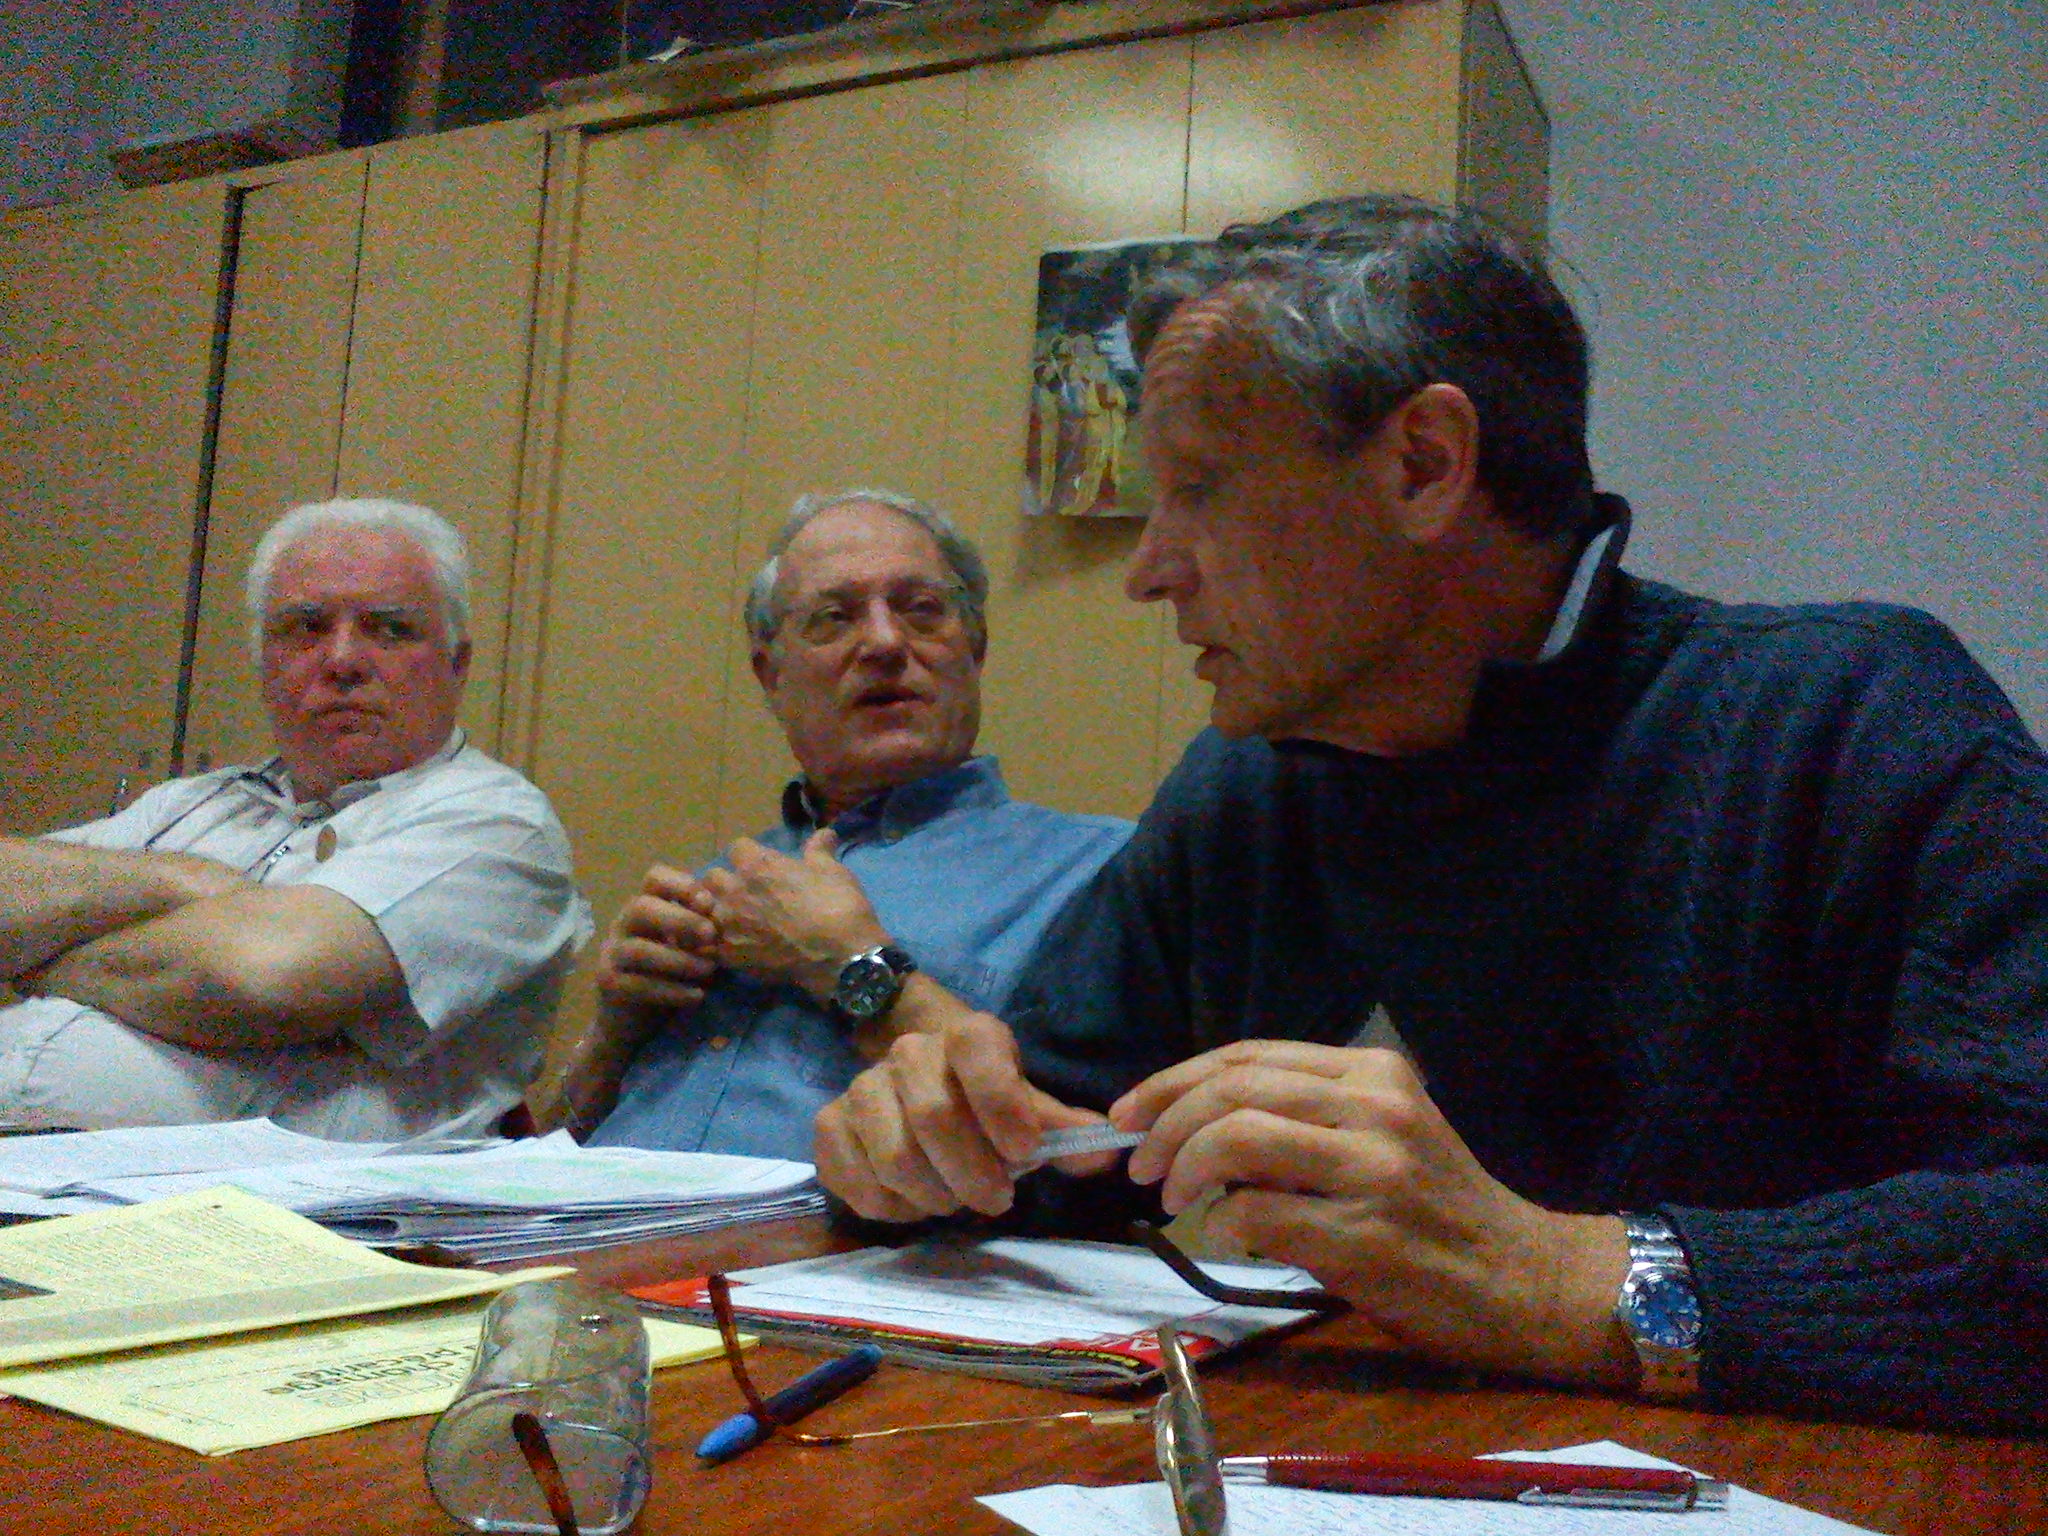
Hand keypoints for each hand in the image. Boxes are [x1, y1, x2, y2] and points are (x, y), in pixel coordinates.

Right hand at [593, 864, 720, 1011]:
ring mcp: (612, 953)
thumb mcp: (691, 947)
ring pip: (639, 949)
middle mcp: (624, 924)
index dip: (681, 884)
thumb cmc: (671, 974)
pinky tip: (697, 996)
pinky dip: (672, 991)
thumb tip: (724, 918)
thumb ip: (703, 930)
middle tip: (711, 934)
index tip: (708, 902)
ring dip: (679, 959)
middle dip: (679, 919)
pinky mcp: (608, 983)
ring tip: (709, 970)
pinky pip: (638, 985)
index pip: (655, 878)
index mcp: (647, 906)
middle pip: (641, 907)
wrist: (636, 1019)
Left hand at [702, 829, 886, 998]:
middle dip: (725, 881)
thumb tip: (825, 832)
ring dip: (717, 911)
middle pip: (712, 877)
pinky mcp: (729, 955)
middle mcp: (735, 891)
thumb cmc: (838, 906)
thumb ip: (819, 850)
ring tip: (733, 921)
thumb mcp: (833, 870)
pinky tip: (731, 947)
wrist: (840, 956)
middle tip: (743, 892)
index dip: (749, 855)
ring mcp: (728, 925)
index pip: (737, 847)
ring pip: (705, 911)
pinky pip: (708, 944)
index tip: (761, 865)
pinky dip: (716, 943)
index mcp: (758, 865)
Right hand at [813, 1009, 1114, 1220]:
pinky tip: (916, 1202)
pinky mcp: (828, 1126)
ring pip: (895, 1158)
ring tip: (954, 1200)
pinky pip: (858, 1183)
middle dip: (972, 1173)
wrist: (915, 1071)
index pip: (981, 1056)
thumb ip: (1062, 1126)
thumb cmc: (982, 1093)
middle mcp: (908, 1053)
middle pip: (934, 1118)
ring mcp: (860, 1089)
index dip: (1004, 1107)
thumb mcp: (1025, 1099)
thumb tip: (1110, 1148)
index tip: (1026, 1154)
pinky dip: (893, 1209)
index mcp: (966, 1036)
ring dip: (934, 1196)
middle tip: (997, 1200)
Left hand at [1115, 1040, 1634, 1387]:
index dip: (1173, 1080)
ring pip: (1238, 1138)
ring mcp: (1373, 1170)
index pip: (1247, 1055)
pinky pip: (1259, 1215)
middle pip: (1232, 1088)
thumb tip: (1195, 1125)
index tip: (1131, 1113)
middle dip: (1164, 1122)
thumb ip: (1304, 1118)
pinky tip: (1228, 1236)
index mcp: (1373, 1072)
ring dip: (1184, 1167)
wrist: (1529, 1281)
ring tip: (1173, 1197)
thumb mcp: (1383, 1135)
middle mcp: (1375, 1106)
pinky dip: (1224, 1224)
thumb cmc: (1442, 1212)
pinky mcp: (1367, 1237)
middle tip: (1139, 1163)